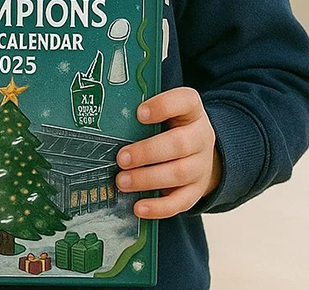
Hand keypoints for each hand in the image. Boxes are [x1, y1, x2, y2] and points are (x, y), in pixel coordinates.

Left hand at [115, 87, 221, 218]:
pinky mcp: (196, 190)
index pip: (185, 101)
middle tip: (122, 158)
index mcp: (192, 110)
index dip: (163, 106)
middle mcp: (200, 137)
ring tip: (122, 181)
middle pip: (179, 144)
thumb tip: (108, 119)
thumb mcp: (166, 112)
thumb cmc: (173, 127)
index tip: (140, 113)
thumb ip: (145, 113)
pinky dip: (159, 207)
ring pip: (179, 174)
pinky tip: (139, 207)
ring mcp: (201, 165)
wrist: (201, 152)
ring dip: (147, 179)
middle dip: (147, 152)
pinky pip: (180, 202)